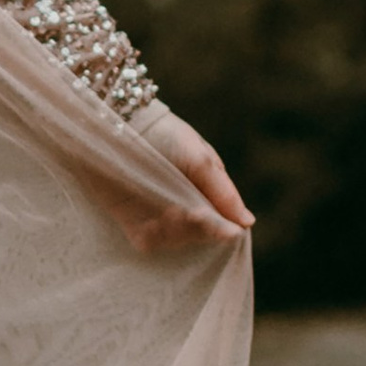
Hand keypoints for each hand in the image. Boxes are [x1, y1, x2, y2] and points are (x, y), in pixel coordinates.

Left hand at [136, 101, 252, 237]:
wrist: (117, 124)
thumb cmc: (166, 134)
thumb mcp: (201, 159)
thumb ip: (223, 193)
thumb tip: (248, 223)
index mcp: (206, 193)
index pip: (221, 224)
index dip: (222, 228)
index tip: (225, 228)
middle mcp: (183, 208)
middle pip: (200, 234)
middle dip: (199, 227)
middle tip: (193, 211)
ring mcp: (157, 216)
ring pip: (177, 239)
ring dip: (178, 229)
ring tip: (174, 209)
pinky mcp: (131, 221)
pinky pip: (149, 242)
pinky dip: (156, 235)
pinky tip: (157, 219)